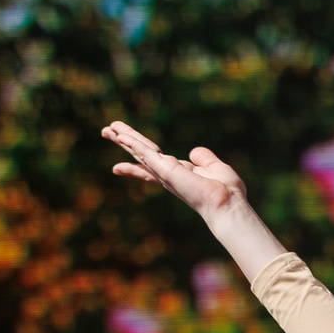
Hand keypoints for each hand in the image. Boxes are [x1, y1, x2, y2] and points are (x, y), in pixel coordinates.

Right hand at [100, 121, 286, 276]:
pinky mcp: (165, 169)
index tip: (119, 161)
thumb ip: (203, 158)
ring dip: (123, 138)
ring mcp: (164, 172)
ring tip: (106, 129)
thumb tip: (194, 152)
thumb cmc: (226, 191)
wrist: (227, 203)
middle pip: (141, 154)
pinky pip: (145, 152)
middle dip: (123, 142)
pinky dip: (132, 142)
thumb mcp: (215, 168)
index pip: (152, 163)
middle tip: (106, 131)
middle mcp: (167, 174)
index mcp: (178, 173)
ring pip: (139, 150)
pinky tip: (119, 135)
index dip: (137, 158)